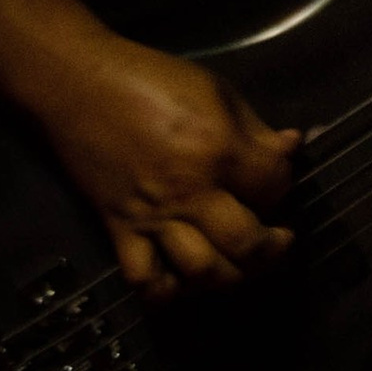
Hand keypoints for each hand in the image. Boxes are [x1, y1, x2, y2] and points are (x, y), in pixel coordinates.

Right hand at [24, 35, 299, 296]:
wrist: (78, 85)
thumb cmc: (151, 79)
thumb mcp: (217, 90)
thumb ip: (257, 129)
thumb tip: (293, 147)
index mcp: (219, 149)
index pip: (274, 186)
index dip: (285, 186)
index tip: (277, 180)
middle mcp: (190, 191)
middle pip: (247, 243)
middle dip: (272, 249)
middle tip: (277, 241)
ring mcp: (153, 216)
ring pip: (202, 272)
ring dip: (229, 277)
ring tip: (237, 263)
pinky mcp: (119, 229)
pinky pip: (145, 280)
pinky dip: (167, 292)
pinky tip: (183, 281)